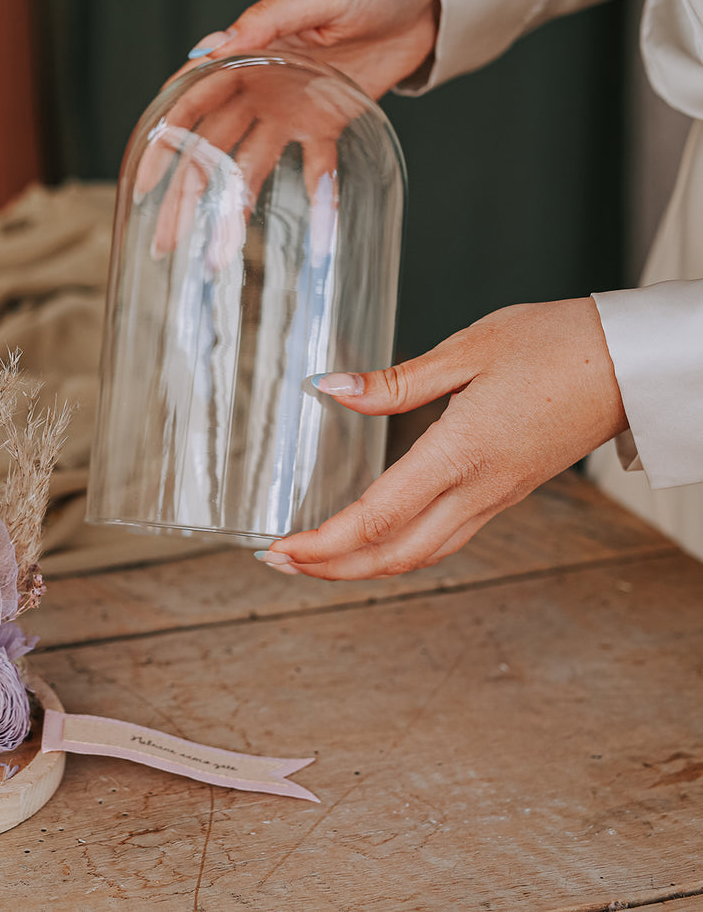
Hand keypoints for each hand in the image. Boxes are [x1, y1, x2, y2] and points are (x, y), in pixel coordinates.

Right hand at [139, 0, 438, 255]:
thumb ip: (267, 19)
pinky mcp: (330, 120)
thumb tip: (214, 46)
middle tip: (169, 240)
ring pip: (250, 165)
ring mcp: (292, 108)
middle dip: (186, 195)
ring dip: (234, 209)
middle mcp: (260, 86)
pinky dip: (315, 200)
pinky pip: (318, 168)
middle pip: (210, 147)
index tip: (144, 182)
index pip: (192, 102)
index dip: (164, 142)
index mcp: (248, 52)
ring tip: (220, 253)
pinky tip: (308, 235)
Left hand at [258, 299, 628, 579]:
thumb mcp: (468, 348)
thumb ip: (394, 381)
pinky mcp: (506, 493)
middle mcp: (479, 489)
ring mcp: (496, 498)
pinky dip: (398, 551)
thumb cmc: (559, 345)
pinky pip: (444, 540)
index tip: (278, 549)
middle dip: (329, 567)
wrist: (633, 363)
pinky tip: (372, 539)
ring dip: (361, 566)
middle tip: (277, 563)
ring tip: (314, 558)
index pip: (377, 518)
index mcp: (462, 453)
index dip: (322, 544)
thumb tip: (331, 388)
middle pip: (392, 554)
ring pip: (420, 555)